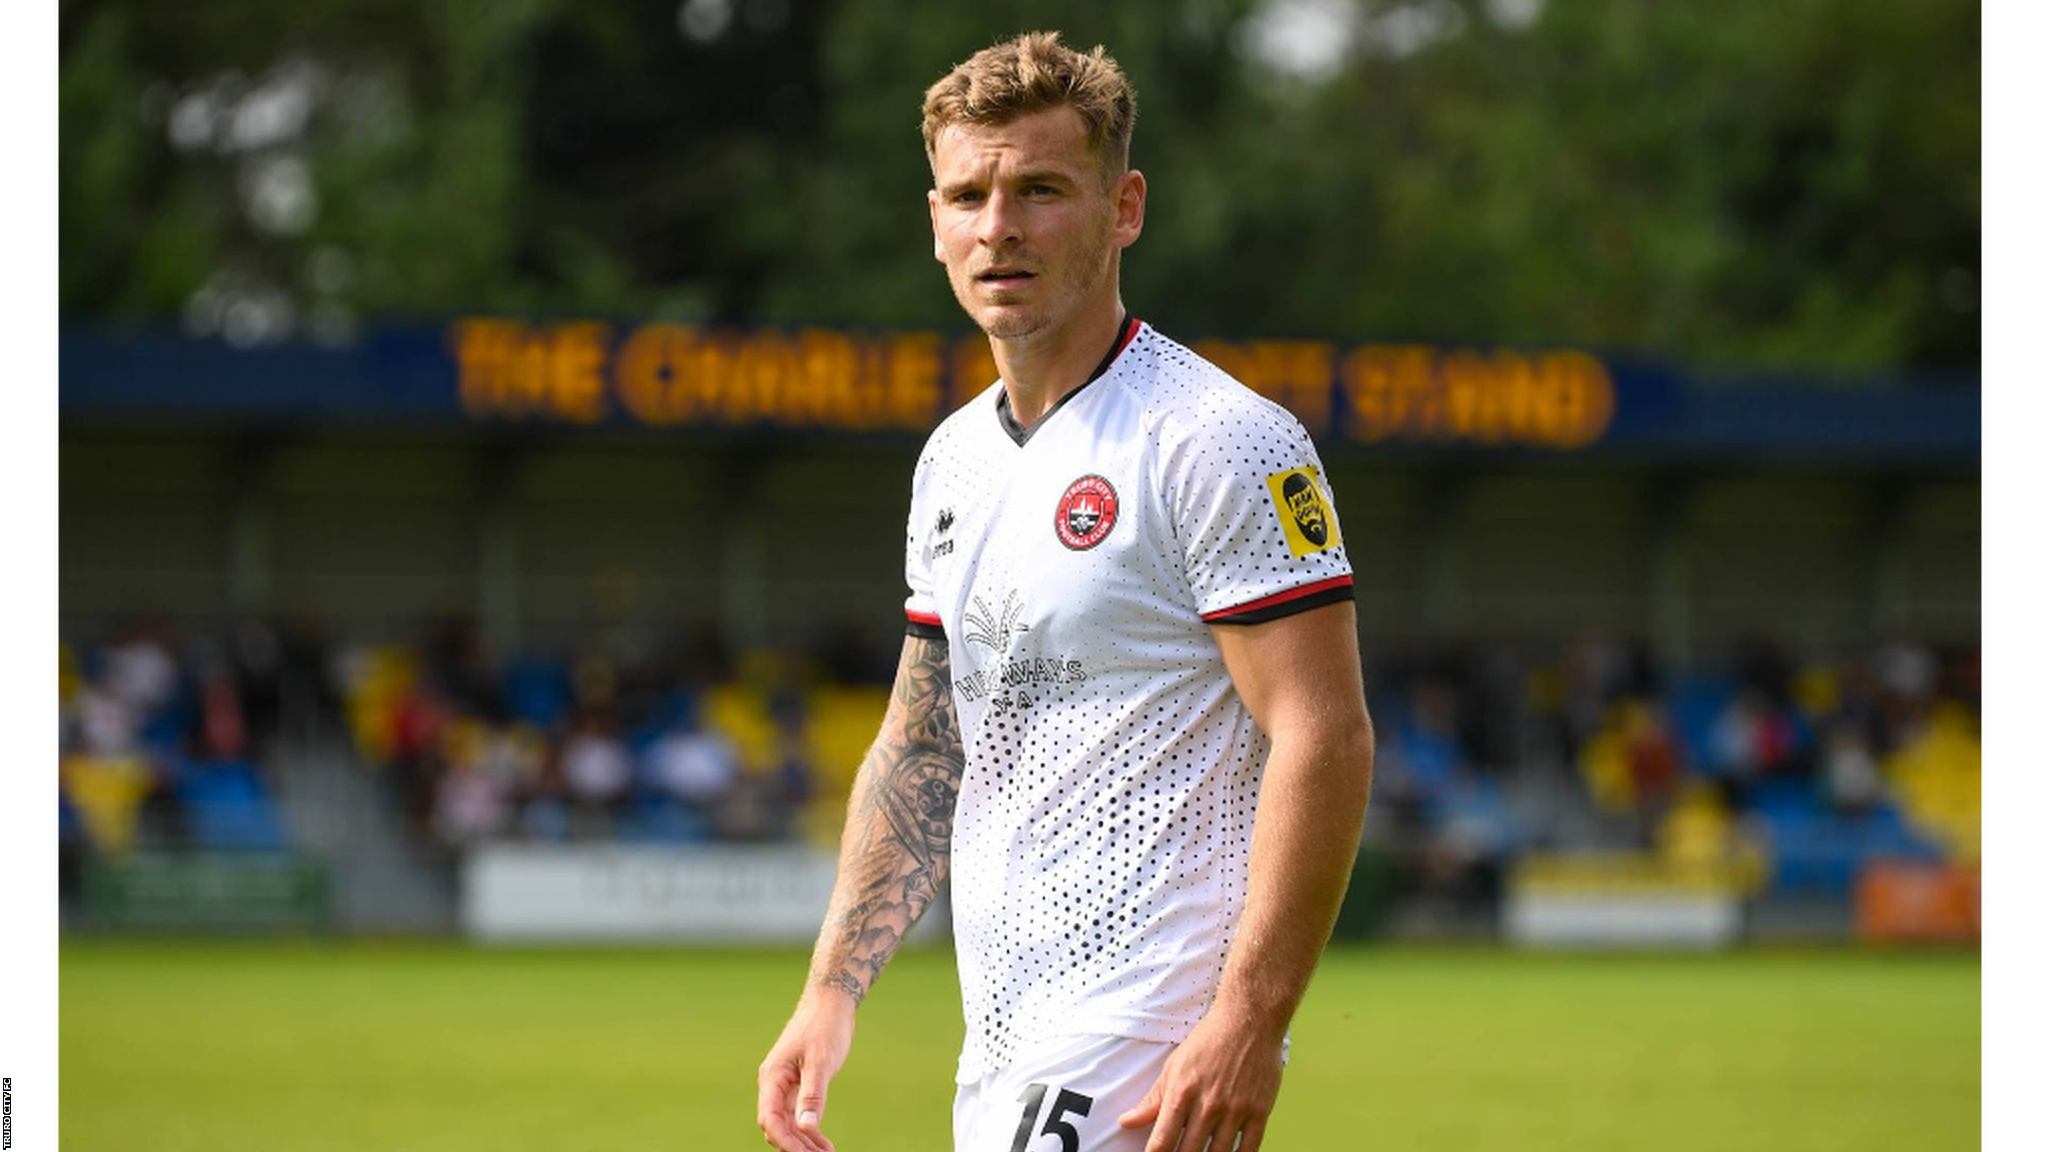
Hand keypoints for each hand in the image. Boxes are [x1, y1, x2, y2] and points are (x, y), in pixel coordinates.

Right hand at [756, 990, 857, 1151]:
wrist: (830, 1003)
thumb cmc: (824, 1028)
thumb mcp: (821, 1062)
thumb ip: (812, 1096)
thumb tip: (806, 1129)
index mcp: (772, 1077)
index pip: (770, 1119)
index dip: (785, 1141)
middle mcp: (774, 1083)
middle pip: (777, 1125)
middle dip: (795, 1146)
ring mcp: (784, 1084)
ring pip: (787, 1123)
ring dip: (803, 1141)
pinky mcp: (798, 1083)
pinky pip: (797, 1114)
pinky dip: (809, 1130)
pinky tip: (823, 1142)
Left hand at [1117, 1011, 1283, 1151]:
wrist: (1249, 1019)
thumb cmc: (1209, 1041)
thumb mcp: (1174, 1067)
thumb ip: (1152, 1100)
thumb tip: (1126, 1122)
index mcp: (1182, 1093)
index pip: (1162, 1142)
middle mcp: (1208, 1105)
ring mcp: (1235, 1109)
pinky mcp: (1259, 1111)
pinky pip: (1249, 1148)